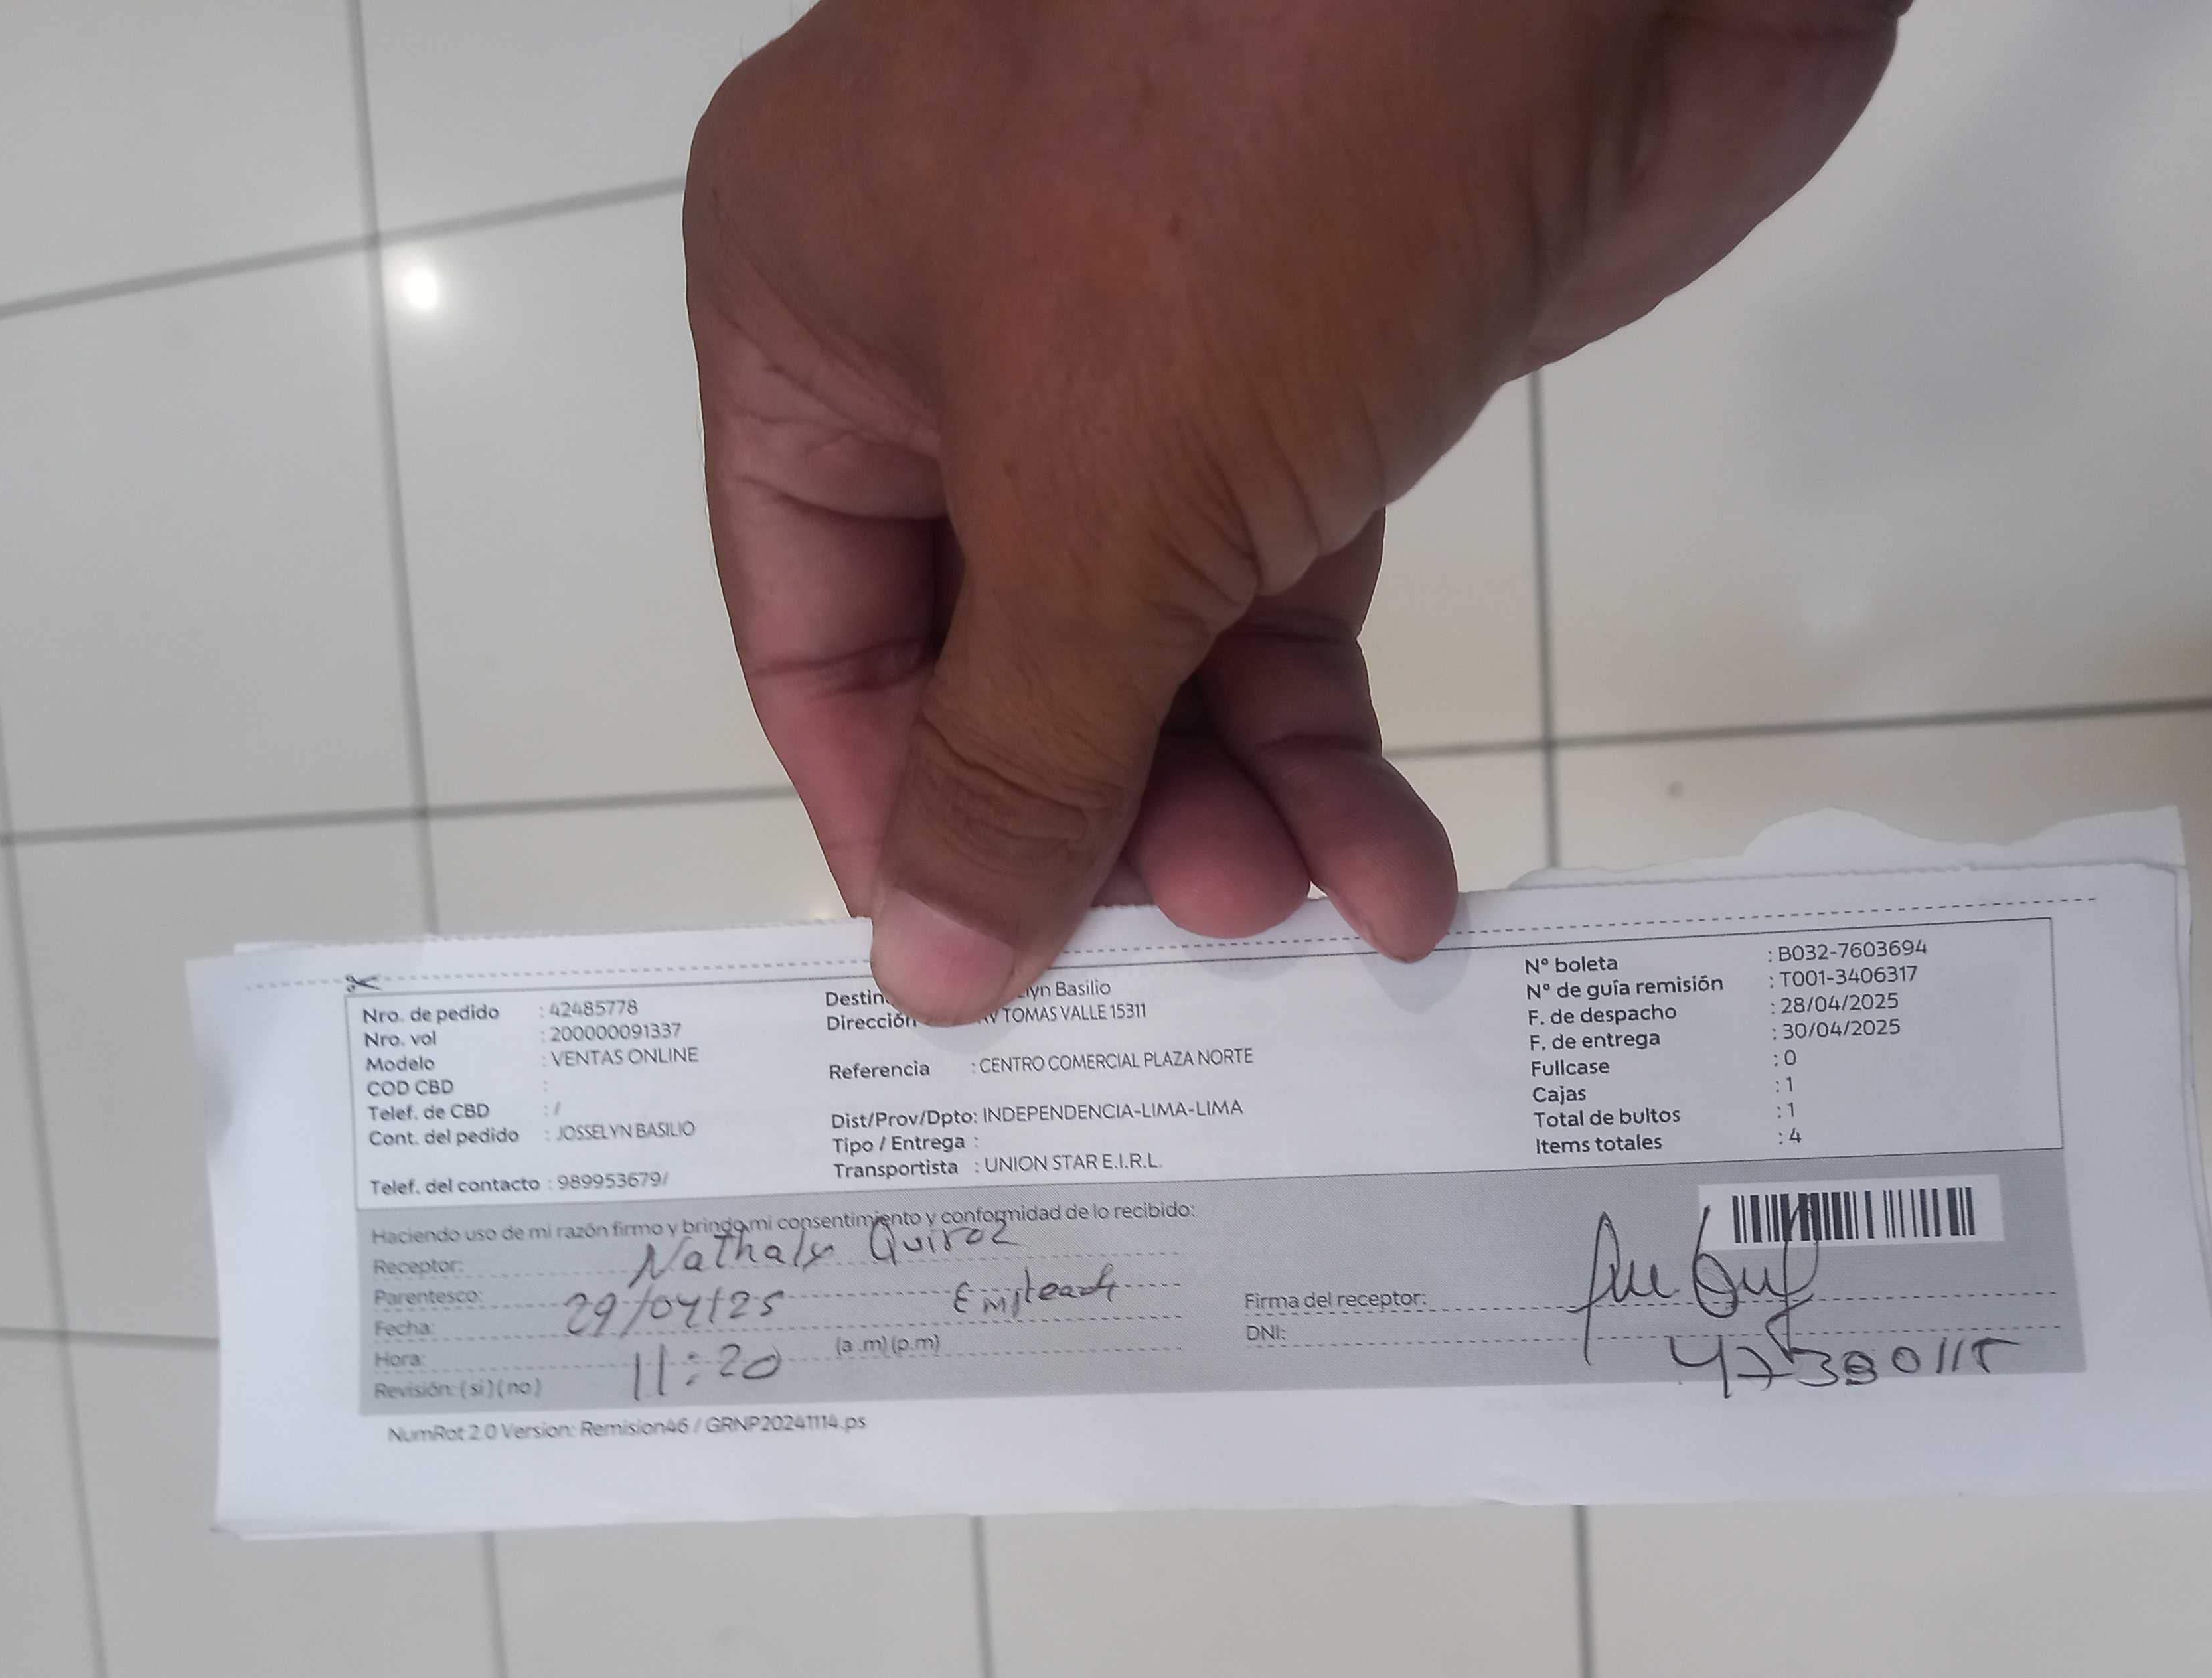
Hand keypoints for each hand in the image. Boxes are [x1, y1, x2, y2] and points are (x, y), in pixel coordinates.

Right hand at [688, 0, 1901, 1018]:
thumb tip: (932, 962)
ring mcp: (1157, 337)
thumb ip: (1011, 755)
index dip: (899, 817)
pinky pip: (1290, 591)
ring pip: (1152, 638)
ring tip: (1316, 913)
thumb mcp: (1092, 503)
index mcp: (816, 310)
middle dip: (1098, 813)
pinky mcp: (1327, 361)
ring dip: (1234, 796)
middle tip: (1203, 938)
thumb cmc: (1255, 171)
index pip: (815, 630)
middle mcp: (962, 323)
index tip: (992, 973)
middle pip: (993, 654)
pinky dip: (1334, 731)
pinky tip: (1396, 862)